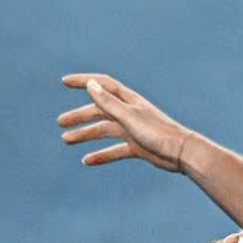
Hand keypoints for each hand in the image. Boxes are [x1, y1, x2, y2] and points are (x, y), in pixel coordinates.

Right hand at [59, 74, 194, 171]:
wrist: (181, 153)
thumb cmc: (158, 132)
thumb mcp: (128, 116)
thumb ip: (108, 102)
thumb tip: (91, 85)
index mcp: (128, 100)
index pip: (102, 85)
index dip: (83, 82)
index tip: (65, 82)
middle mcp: (129, 112)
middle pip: (99, 111)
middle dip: (79, 116)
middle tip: (60, 124)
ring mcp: (132, 130)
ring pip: (104, 131)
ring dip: (85, 135)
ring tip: (66, 141)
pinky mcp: (136, 146)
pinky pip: (114, 150)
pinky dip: (101, 155)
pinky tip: (87, 161)